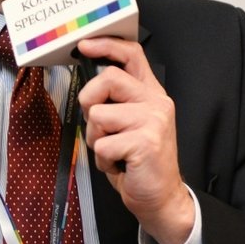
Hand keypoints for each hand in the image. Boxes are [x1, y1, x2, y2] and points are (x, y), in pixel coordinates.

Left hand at [74, 35, 193, 243]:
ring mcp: (153, 121)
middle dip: (89, 102)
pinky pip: (102, 144)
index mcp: (151, 94)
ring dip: (96, 139)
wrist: (160, 198)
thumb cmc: (137, 162)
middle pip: (108, 79)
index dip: (107, 45)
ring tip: (114, 151)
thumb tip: (88, 88)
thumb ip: (115, 102)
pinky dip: (103, 160)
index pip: (132, 55)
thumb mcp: (127, 125)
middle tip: (99, 126)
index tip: (84, 45)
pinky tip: (120, 165)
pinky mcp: (145, 142)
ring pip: (98, 115)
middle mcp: (156, 102)